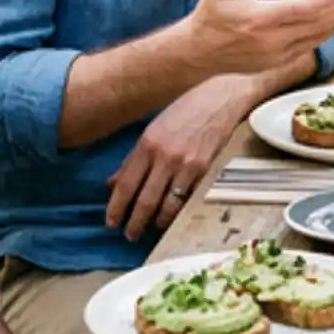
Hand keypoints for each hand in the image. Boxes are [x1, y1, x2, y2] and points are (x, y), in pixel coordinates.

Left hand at [106, 75, 252, 240]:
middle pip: (144, 200)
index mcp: (147, 144)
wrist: (222, 98)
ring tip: (152, 228)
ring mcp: (186, 164)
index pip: (125, 184)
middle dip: (135, 222)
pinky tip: (173, 217)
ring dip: (157, 221)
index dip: (116, 207)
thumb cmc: (186, 110)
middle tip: (129, 235)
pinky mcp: (205, 169)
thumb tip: (112, 182)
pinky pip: (188, 198)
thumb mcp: (154, 128)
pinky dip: (179, 211)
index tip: (111, 221)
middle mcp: (164, 156)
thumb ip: (133, 158)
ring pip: (167, 204)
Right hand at [179, 0, 333, 76]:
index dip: (328, 0)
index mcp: (260, 19)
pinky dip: (327, 33)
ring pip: (318, 37)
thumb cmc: (211, 15)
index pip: (303, 9)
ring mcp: (277, 54)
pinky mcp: (278, 62)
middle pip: (318, 24)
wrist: (198, 53)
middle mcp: (272, 40)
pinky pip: (310, 46)